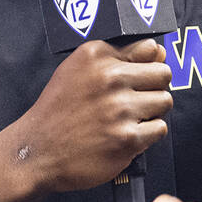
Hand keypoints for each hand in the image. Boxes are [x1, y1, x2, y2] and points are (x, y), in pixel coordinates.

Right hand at [12, 38, 172, 192]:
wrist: (37, 151)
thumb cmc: (58, 111)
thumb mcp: (77, 69)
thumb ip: (119, 56)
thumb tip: (160, 53)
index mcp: (96, 55)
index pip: (149, 50)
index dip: (145, 66)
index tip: (135, 78)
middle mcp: (110, 77)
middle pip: (163, 75)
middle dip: (153, 88)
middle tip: (134, 102)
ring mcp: (120, 109)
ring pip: (165, 102)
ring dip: (151, 112)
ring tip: (128, 120)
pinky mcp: (127, 138)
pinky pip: (159, 129)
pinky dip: (147, 135)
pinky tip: (125, 136)